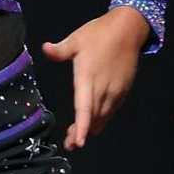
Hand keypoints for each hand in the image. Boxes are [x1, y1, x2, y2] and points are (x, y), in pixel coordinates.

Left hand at [40, 7, 146, 148]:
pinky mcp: (123, 91)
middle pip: (91, 117)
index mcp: (88, 77)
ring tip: (76, 138)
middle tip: (68, 144)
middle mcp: (103, 88)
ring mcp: (115, 91)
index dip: (81, 126)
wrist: (128, 29)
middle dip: (79, 132)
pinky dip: (101, 119)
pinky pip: (111, 110)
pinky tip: (93, 124)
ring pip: (102, 116)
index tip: (77, 142)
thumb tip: (45, 48)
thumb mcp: (76, 39)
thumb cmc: (99, 33)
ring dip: (90, 127)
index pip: (84, 107)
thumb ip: (60, 50)